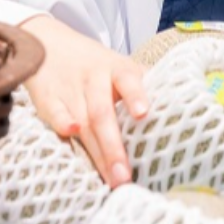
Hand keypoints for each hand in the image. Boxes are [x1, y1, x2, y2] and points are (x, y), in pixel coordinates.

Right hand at [18, 15, 148, 187]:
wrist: (49, 43)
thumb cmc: (96, 65)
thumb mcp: (120, 67)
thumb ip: (143, 87)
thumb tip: (175, 112)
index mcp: (117, 69)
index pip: (128, 80)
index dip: (135, 96)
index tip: (143, 114)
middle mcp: (94, 78)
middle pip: (103, 113)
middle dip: (114, 147)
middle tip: (124, 176)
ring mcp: (70, 88)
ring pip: (82, 121)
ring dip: (96, 152)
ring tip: (110, 179)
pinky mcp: (48, 97)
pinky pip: (54, 113)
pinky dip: (61, 123)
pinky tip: (70, 134)